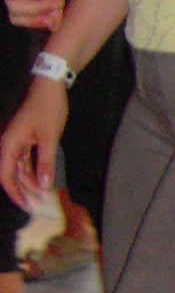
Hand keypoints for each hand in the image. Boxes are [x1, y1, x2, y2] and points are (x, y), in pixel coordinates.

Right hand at [0, 81, 68, 210]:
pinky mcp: (26, 138)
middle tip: (38, 205)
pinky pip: (27, 159)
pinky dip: (34, 170)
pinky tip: (44, 179)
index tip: (26, 207)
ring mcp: (17, 141)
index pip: (6, 176)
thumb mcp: (49, 138)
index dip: (15, 193)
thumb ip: (46, 162)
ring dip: (30, 181)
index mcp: (8, 144)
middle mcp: (9, 144)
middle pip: (12, 174)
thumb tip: (43, 185)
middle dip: (24, 190)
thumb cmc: (47, 108)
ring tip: (44, 195)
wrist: (49, 85)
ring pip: (20, 168)